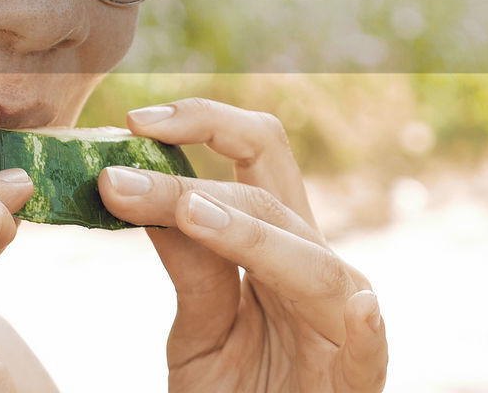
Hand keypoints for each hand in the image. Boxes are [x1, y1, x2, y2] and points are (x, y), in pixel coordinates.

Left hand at [99, 97, 387, 391]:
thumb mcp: (199, 328)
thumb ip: (188, 266)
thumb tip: (130, 185)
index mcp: (278, 245)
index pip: (255, 154)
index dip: (202, 123)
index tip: (133, 121)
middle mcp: (316, 269)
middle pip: (271, 195)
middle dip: (195, 173)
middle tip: (119, 174)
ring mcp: (342, 325)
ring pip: (309, 262)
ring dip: (248, 235)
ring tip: (191, 213)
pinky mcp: (355, 384)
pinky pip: (368, 353)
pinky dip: (366, 330)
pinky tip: (359, 309)